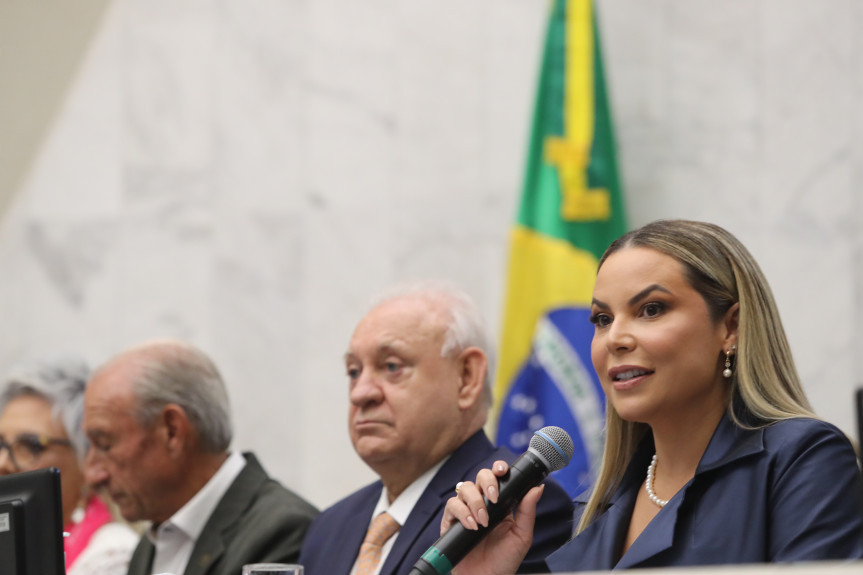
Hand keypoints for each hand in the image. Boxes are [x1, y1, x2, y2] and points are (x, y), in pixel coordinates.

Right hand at [441, 460, 541, 574]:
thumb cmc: (504, 562)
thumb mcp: (521, 536)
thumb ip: (527, 511)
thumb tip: (537, 488)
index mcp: (500, 504)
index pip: (497, 477)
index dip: (498, 469)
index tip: (502, 471)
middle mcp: (482, 504)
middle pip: (479, 476)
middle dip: (487, 482)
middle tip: (494, 498)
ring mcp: (466, 511)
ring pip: (464, 488)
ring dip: (475, 501)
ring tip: (483, 521)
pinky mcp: (451, 522)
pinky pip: (452, 506)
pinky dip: (462, 513)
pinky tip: (472, 525)